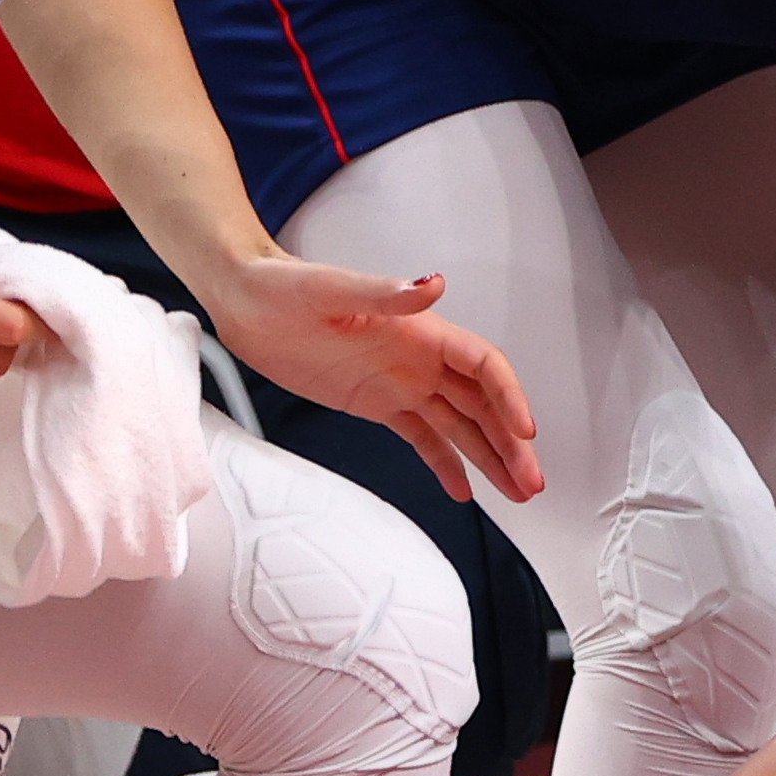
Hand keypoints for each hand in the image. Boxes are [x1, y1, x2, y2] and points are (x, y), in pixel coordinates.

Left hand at [204, 253, 541, 503]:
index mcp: (421, 331)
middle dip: (511, 443)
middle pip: (483, 405)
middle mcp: (421, 360)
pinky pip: (424, 439)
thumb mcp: (331, 289)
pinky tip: (464, 489)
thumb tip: (431, 284)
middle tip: (531, 479)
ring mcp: (403, 384)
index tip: (524, 430)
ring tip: (518, 492)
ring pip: (462, 427)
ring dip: (491, 458)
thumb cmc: (283, 287)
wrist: (245, 303)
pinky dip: (446, 464)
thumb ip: (386, 292)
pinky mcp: (379, 405)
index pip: (483, 366)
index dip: (509, 397)